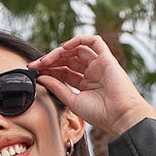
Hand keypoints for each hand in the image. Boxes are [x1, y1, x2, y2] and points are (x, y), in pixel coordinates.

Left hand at [30, 35, 155, 136]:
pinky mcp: (107, 58)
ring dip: (60, 52)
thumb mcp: (72, 101)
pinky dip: (79, 39)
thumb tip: (41, 78)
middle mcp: (92, 73)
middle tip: (36, 65)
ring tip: (46, 59)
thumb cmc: (100, 113)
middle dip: (50, 60)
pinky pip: (94, 41)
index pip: (63, 72)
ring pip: (77, 50)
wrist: (120, 116)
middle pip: (68, 60)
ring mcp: (99, 65)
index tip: (34, 72)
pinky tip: (64, 47)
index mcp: (85, 84)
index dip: (48, 70)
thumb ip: (57, 88)